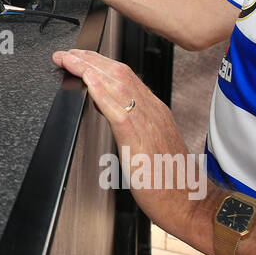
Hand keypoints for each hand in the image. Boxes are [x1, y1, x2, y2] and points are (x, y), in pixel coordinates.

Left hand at [52, 48, 213, 251]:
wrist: (189, 202)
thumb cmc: (168, 179)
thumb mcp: (148, 144)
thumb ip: (132, 125)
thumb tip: (108, 111)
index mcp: (155, 111)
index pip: (126, 76)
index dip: (101, 63)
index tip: (80, 57)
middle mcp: (153, 111)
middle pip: (120, 73)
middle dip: (90, 59)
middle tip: (66, 53)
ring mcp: (148, 124)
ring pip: (117, 85)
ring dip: (89, 69)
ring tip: (69, 59)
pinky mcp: (140, 142)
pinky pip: (119, 110)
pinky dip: (101, 92)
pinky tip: (88, 81)